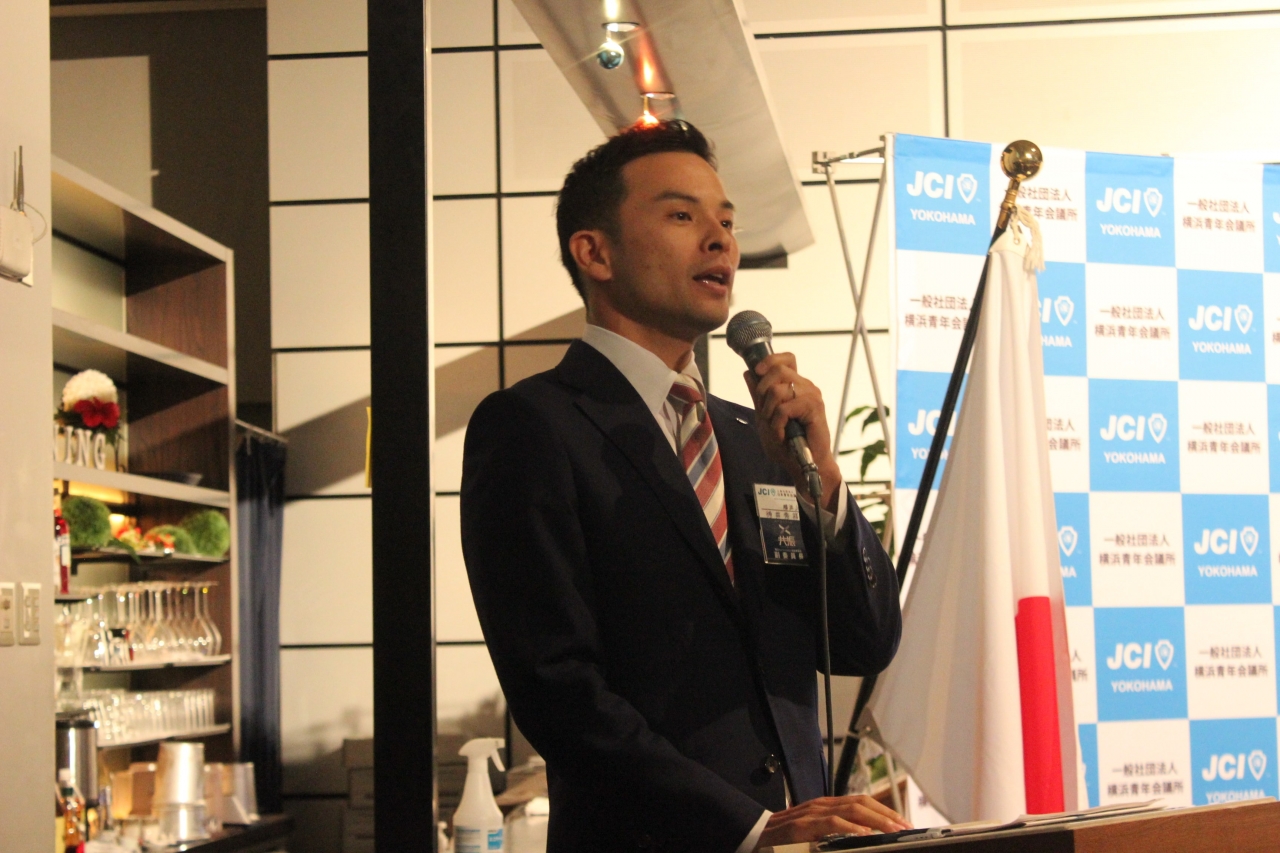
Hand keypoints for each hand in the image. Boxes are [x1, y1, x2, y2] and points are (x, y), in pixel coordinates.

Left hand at [743, 352, 843, 511]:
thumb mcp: (765, 417)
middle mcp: (806, 387)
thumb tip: (748, 373)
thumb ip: (758, 395)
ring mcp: (812, 396)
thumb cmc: (787, 443)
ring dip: (769, 411)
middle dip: (763, 390)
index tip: (757, 372)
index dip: (770, 360)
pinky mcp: (814, 408)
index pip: (786, 358)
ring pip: (779, 389)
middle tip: (765, 411)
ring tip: (775, 426)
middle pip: (778, 369)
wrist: (803, 464)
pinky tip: (782, 434)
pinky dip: (777, 424)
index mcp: (796, 385)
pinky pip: (784, 408)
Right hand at [754, 795, 912, 849]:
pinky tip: (865, 835)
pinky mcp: (802, 827)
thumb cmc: (783, 840)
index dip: (884, 810)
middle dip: (887, 814)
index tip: (903, 822)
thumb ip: (834, 832)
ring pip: (851, 810)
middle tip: (906, 827)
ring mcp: (811, 814)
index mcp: (826, 806)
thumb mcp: (813, 833)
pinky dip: (851, 829)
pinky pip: (832, 824)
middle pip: (861, 803)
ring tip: (894, 831)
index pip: (861, 802)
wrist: (752, 837)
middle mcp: (821, 805)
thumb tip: (863, 838)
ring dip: (876, 820)